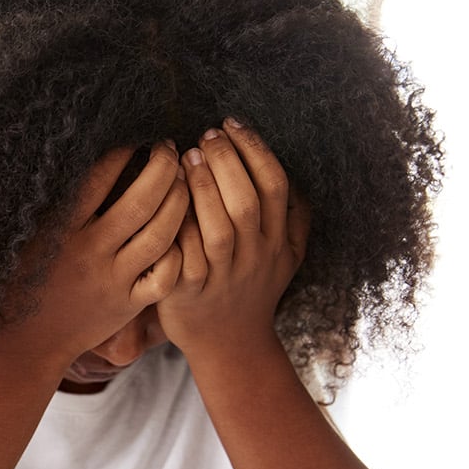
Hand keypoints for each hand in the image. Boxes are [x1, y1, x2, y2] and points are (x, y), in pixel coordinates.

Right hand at [0, 142, 189, 370]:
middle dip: (163, 167)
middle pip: (142, 200)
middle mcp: (90, 251)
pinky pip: (165, 276)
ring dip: (179, 201)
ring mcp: (112, 279)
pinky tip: (183, 233)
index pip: (101, 177)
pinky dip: (179, 252)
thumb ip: (52, 203)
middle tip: (169, 148)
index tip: (137, 137)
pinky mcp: (126, 304)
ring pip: (161, 234)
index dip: (125, 150)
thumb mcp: (26, 237)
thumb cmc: (18, 281)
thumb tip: (74, 157)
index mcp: (62, 228)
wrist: (20, 341)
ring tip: (183, 181)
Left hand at [157, 120, 309, 360]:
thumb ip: (295, 217)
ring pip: (217, 228)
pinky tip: (166, 197)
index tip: (232, 123)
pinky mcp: (188, 292)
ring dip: (202, 187)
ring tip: (186, 156)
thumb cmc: (252, 289)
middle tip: (206, 134)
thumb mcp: (286, 257)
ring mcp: (222, 277)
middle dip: (227, 161)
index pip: (274, 186)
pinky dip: (177, 224)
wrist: (229, 345)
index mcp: (277, 242)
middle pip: (246, 202)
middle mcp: (254, 258)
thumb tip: (302, 173)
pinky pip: (184, 255)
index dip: (255, 150)